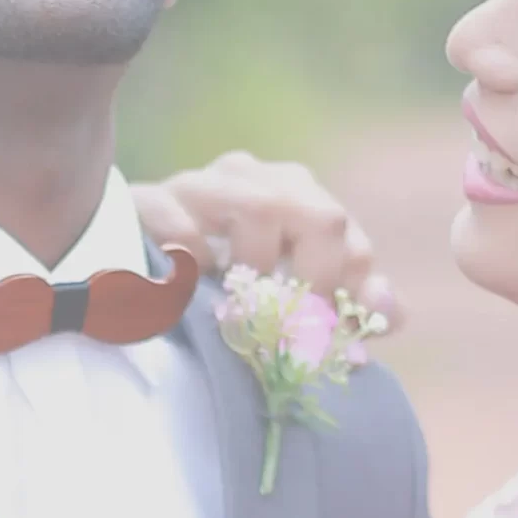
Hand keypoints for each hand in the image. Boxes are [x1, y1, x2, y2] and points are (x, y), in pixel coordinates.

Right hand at [132, 150, 398, 325]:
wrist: (124, 266)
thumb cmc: (216, 283)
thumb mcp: (285, 296)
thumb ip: (344, 303)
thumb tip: (394, 315)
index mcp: (292, 193)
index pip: (344, 235)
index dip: (346, 292)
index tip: (329, 340)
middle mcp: (252, 177)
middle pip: (320, 215)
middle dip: (313, 283)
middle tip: (288, 326)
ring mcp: (199, 183)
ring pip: (261, 209)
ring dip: (258, 271)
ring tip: (235, 302)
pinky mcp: (148, 201)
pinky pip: (186, 225)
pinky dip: (196, 262)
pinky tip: (189, 285)